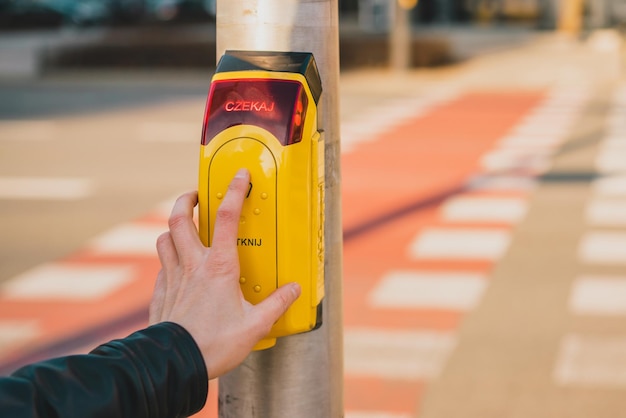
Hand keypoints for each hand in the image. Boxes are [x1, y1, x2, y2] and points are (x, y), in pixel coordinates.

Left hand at [149, 169, 300, 378]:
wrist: (174, 364)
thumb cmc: (214, 344)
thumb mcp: (255, 326)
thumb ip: (276, 304)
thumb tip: (293, 290)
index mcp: (219, 267)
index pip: (225, 218)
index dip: (233, 192)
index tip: (239, 176)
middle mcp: (193, 265)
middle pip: (180, 218)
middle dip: (187, 198)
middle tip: (196, 194)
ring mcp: (173, 277)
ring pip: (164, 237)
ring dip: (173, 225)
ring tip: (185, 225)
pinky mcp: (161, 292)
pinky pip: (162, 264)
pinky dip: (169, 256)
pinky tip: (178, 265)